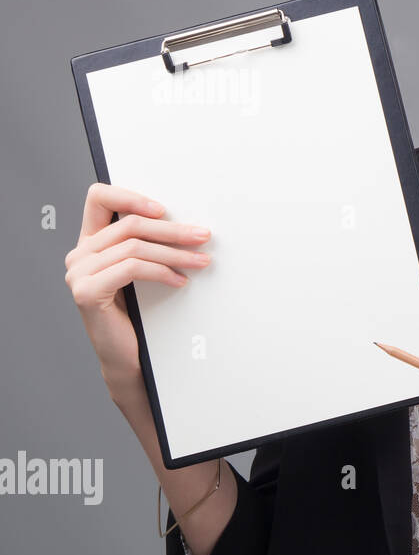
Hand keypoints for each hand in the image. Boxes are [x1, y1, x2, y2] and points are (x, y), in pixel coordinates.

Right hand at [64, 183, 212, 390]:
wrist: (126, 357)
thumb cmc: (138, 313)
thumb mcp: (141, 273)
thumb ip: (146, 246)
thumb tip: (188, 225)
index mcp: (90, 243)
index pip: (99, 198)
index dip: (131, 197)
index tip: (165, 209)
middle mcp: (79, 254)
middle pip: (129, 225)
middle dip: (173, 230)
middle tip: (203, 236)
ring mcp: (79, 273)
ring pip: (135, 247)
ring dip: (175, 253)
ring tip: (202, 261)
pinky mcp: (87, 291)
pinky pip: (132, 269)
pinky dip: (162, 271)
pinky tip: (180, 281)